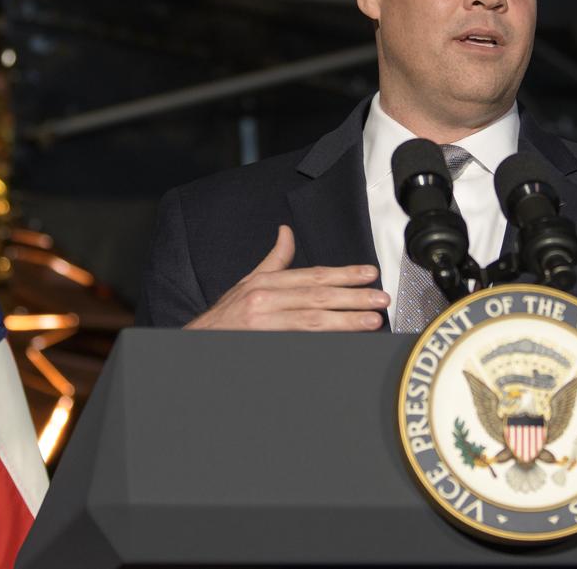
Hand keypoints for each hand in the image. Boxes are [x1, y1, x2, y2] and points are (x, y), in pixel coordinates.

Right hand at [185, 225, 387, 330]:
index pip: (313, 276)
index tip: (369, 274)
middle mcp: (264, 299)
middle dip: (353, 296)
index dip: (343, 274)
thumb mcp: (248, 283)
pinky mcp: (263, 342)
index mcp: (265, 283)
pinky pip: (299, 340)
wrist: (195, 343)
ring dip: (346, 320)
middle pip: (317, 296)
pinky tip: (343, 341)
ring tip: (371, 320)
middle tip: (380, 298)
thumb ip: (274, 261)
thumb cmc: (225, 317)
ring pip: (312, 319)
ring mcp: (263, 323)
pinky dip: (323, 340)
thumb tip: (287, 232)